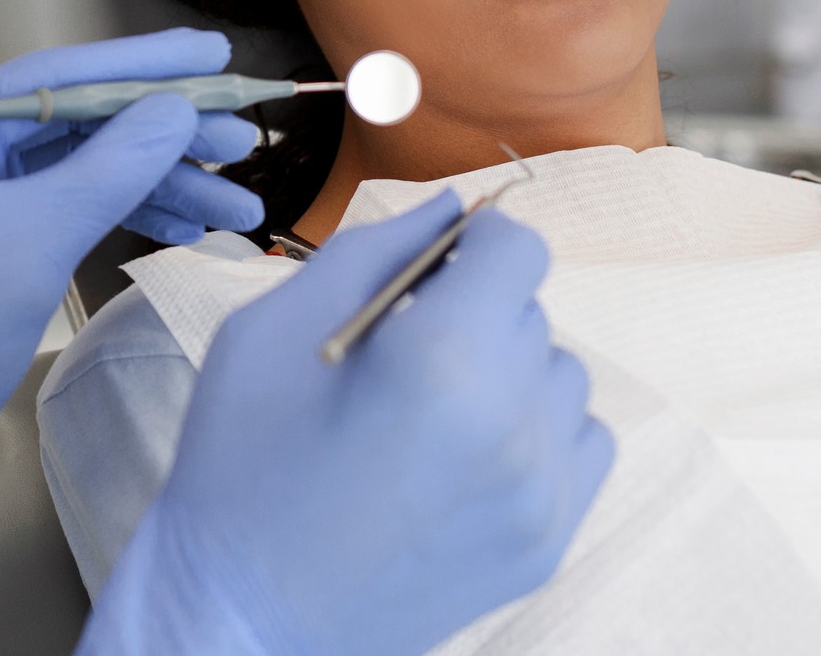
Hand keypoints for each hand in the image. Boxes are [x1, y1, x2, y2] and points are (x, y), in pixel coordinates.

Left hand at [0, 29, 260, 580]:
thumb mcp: (31, 241)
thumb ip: (109, 168)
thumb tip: (172, 110)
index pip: (59, 75)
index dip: (145, 65)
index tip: (215, 52)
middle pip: (75, 124)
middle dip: (162, 136)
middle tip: (242, 140)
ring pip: (76, 172)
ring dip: (155, 184)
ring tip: (235, 203)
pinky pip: (60, 211)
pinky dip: (118, 217)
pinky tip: (180, 228)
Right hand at [79, 192, 613, 655]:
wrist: (240, 612)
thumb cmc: (241, 462)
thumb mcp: (272, 328)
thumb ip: (373, 251)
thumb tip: (451, 207)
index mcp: (442, 357)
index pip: (518, 249)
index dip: (473, 244)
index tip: (431, 268)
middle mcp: (512, 423)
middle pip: (531, 311)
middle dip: (474, 311)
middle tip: (400, 354)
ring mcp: (538, 492)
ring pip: (560, 376)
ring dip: (508, 371)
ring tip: (429, 409)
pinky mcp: (546, 542)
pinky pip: (580, 443)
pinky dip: (536, 431)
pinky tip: (466, 449)